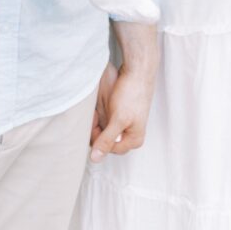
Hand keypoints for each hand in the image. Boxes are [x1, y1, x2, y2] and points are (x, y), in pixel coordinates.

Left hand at [90, 39, 157, 160]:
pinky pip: (105, 120)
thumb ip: (106, 140)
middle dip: (96, 129)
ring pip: (103, 129)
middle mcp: (129, 134)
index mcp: (133, 140)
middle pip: (105, 140)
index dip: (98, 138)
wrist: (137, 70)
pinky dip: (98, 115)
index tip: (93, 123)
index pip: (108, 149)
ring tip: (95, 110)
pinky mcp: (119, 113)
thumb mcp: (118, 119)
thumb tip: (95, 159)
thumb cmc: (132, 94)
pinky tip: (97, 107)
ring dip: (96, 122)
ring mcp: (124, 123)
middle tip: (94, 114)